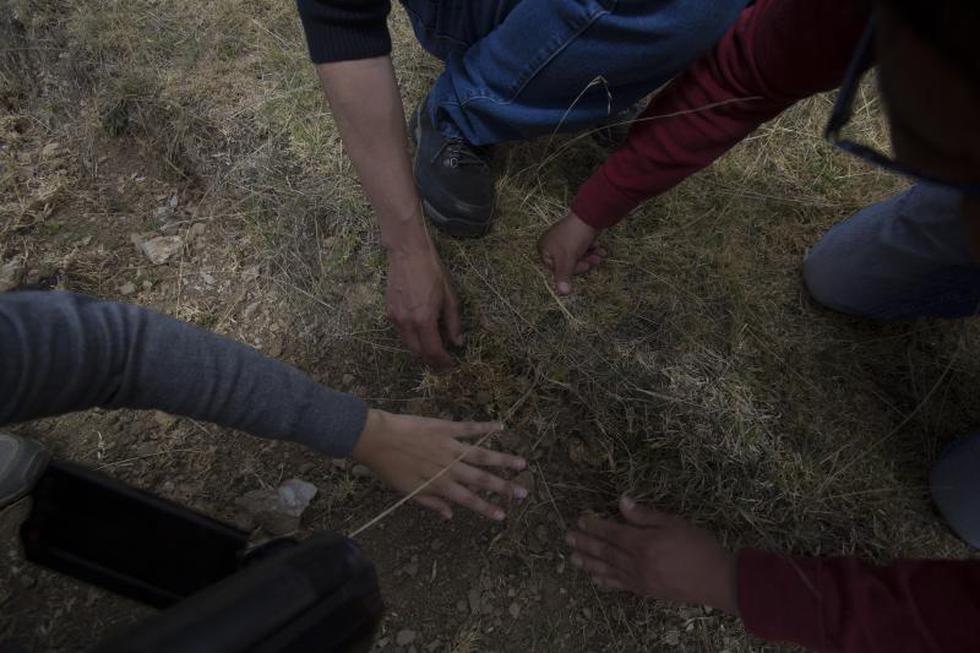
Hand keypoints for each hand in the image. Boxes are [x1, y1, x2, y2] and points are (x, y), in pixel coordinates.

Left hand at [352, 409, 527, 520]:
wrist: (376, 438)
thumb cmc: (388, 467)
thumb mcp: (407, 492)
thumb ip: (431, 503)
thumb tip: (449, 516)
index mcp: (440, 484)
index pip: (469, 500)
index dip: (487, 508)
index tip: (503, 516)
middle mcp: (450, 466)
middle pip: (482, 479)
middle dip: (504, 487)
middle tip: (524, 492)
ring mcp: (450, 446)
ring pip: (482, 454)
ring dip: (503, 459)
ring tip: (522, 463)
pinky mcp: (446, 427)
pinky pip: (470, 428)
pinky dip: (486, 427)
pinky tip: (501, 426)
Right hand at [386, 244, 462, 367]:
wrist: (408, 254)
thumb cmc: (432, 272)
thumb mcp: (450, 298)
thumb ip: (454, 323)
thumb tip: (458, 343)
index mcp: (423, 319)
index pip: (433, 351)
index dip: (443, 361)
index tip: (451, 364)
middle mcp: (406, 322)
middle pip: (418, 352)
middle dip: (432, 360)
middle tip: (443, 361)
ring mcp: (395, 318)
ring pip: (408, 344)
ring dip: (421, 350)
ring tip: (434, 348)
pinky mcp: (388, 312)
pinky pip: (401, 333)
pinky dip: (412, 338)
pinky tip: (422, 332)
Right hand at [538, 210, 605, 294]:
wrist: (590, 214)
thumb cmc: (574, 237)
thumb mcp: (567, 259)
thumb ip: (563, 277)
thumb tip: (562, 294)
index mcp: (544, 249)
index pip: (557, 269)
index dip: (572, 270)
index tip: (584, 266)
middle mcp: (551, 244)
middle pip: (568, 263)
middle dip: (584, 263)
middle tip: (595, 260)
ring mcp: (563, 239)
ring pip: (577, 256)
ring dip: (590, 257)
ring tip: (600, 254)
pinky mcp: (574, 235)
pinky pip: (581, 248)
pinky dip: (591, 250)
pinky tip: (600, 249)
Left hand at [566, 497, 737, 613]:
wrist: (717, 580)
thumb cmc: (698, 546)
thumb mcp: (674, 523)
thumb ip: (646, 515)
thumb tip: (623, 501)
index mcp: (643, 543)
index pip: (612, 533)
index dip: (594, 526)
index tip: (580, 519)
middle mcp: (637, 563)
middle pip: (605, 552)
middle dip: (585, 544)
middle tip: (567, 538)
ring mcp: (640, 580)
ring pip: (608, 570)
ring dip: (589, 563)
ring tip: (573, 558)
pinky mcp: (646, 591)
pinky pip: (620, 585)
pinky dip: (606, 581)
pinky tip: (596, 578)